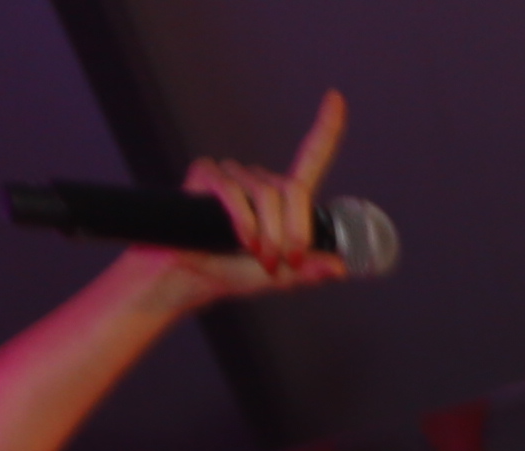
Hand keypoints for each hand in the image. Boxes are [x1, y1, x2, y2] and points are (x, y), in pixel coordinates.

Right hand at [123, 93, 355, 316]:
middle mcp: (258, 180)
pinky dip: (243, 220)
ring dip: (269, 233)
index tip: (336, 98)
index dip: (326, 129)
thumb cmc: (228, 274)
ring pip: (267, 194)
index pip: (310, 156)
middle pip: (292, 189)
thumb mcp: (277, 277)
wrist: (184, 278)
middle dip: (296, 231)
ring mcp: (231, 174)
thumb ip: (307, 271)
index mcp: (280, 198)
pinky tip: (242, 241)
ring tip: (259, 260)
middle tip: (284, 262)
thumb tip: (340, 267)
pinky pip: (234, 192)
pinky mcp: (206, 173)